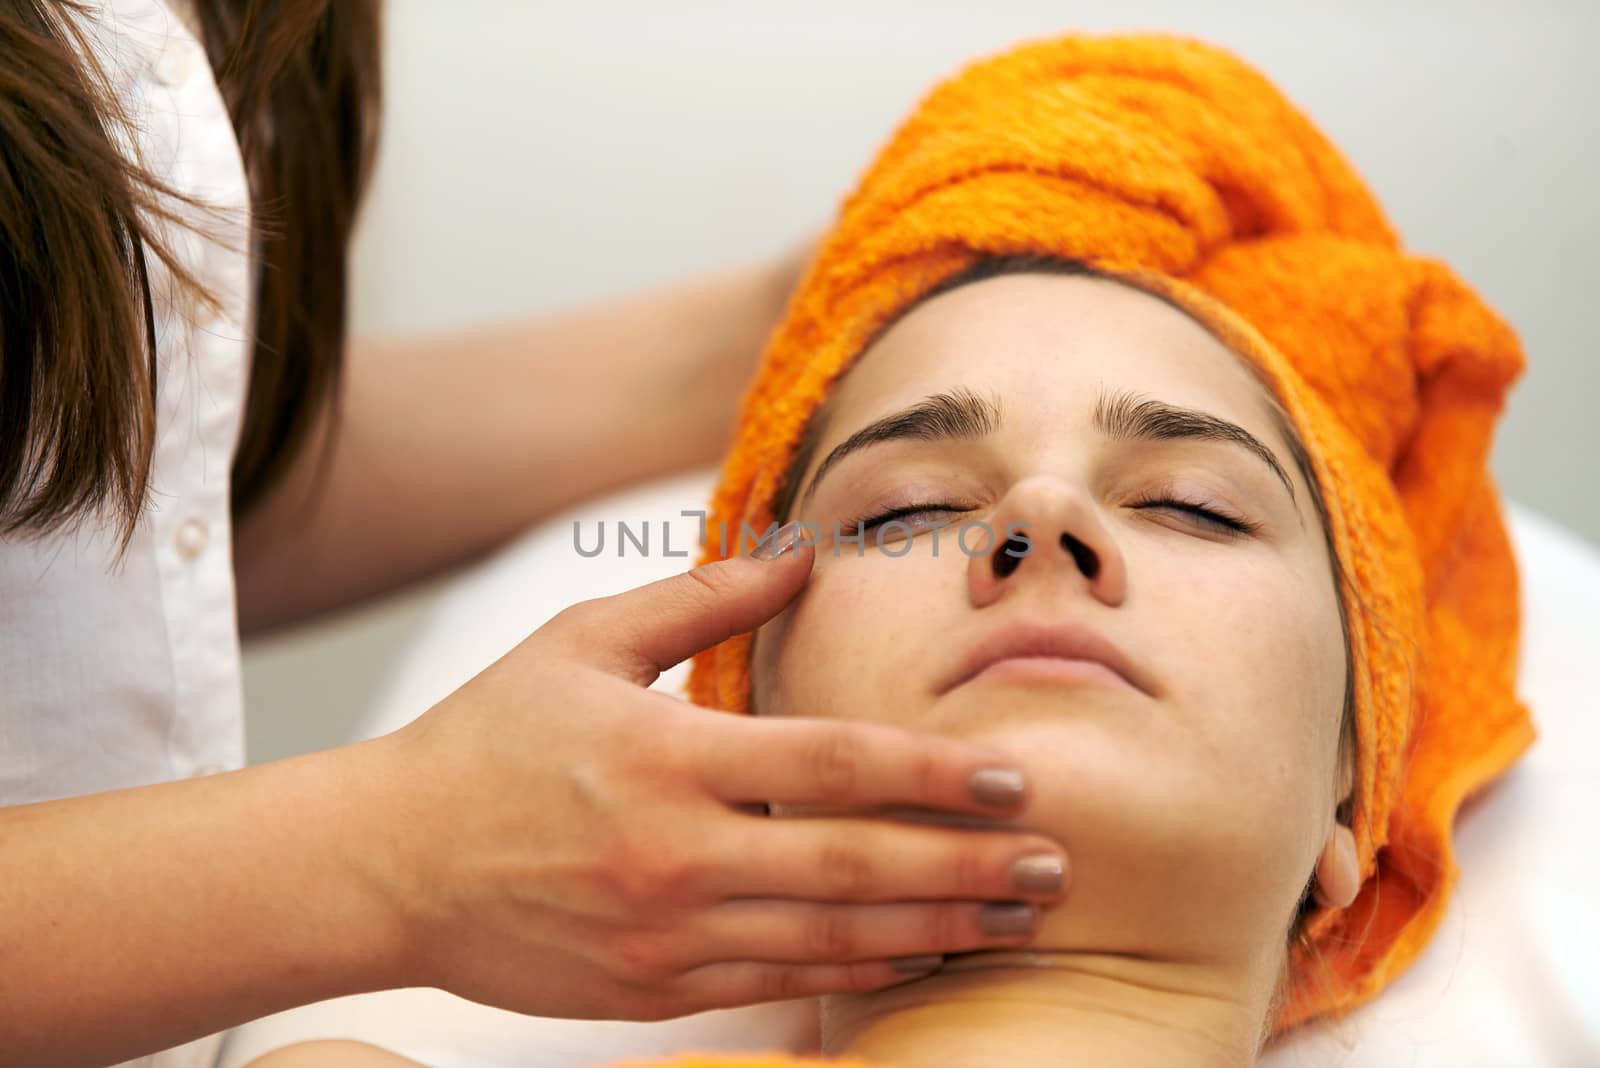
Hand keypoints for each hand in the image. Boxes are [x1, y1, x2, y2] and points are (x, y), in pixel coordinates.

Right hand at [368, 533, 1069, 1020]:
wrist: (386, 864)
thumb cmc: (490, 739)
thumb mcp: (582, 642)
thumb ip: (699, 600)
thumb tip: (801, 551)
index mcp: (666, 756)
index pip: (832, 764)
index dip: (935, 772)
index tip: (1018, 773)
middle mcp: (675, 852)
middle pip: (853, 865)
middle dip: (968, 865)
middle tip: (1057, 862)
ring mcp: (664, 933)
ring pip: (830, 939)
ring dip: (935, 926)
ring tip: (1018, 917)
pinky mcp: (651, 989)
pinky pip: (779, 985)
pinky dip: (858, 972)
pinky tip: (919, 955)